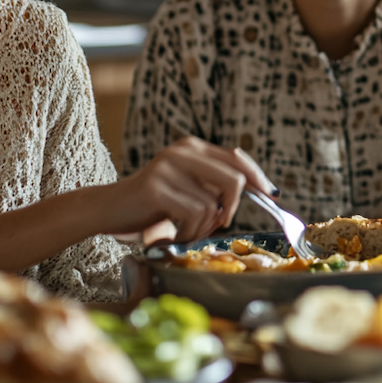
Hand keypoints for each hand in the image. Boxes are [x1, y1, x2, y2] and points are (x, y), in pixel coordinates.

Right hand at [110, 137, 275, 243]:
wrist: (109, 210)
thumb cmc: (153, 206)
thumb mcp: (187, 189)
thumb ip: (214, 185)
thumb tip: (259, 191)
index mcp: (192, 147)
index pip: (238, 159)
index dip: (259, 178)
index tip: (272, 195)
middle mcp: (182, 151)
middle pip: (235, 181)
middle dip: (232, 210)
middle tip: (218, 225)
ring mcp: (169, 167)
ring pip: (213, 206)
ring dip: (202, 229)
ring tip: (182, 231)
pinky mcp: (158, 188)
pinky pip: (194, 216)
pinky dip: (187, 233)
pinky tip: (170, 235)